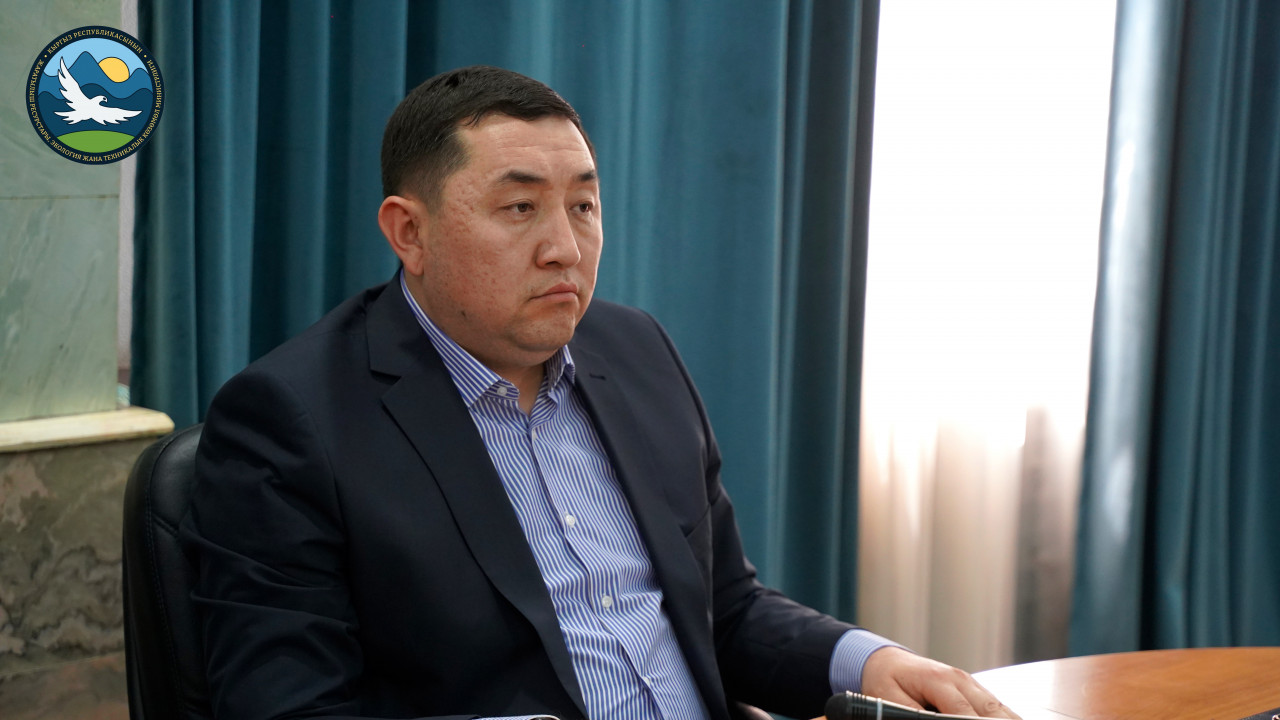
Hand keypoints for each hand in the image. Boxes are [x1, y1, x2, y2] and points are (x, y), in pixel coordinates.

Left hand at [859, 646, 1020, 718]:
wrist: (887, 662)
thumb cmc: (886, 680)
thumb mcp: (890, 698)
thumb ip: (913, 714)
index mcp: (938, 679)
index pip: (963, 711)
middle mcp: (959, 678)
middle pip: (989, 709)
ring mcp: (969, 682)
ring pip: (998, 706)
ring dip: (1004, 719)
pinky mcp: (973, 689)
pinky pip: (995, 705)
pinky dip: (1004, 716)